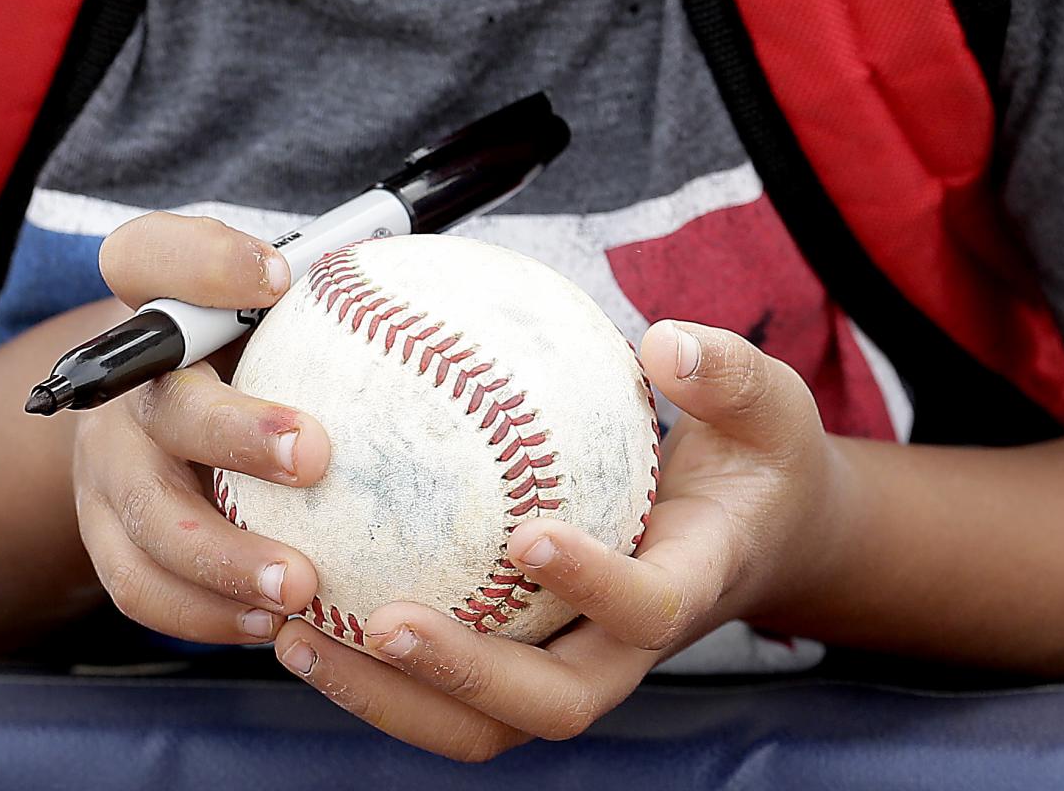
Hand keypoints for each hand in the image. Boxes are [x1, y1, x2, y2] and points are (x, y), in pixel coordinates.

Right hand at [72, 213, 330, 645]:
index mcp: (160, 305)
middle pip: (162, 399)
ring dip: (222, 556)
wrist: (162, 422)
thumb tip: (446, 312)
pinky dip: (203, 613)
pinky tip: (270, 625)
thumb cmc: (255, 355)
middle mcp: (125, 381)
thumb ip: (338, 300)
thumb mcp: (282, 313)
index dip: (206, 262)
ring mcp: (107, 462)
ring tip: (302, 586)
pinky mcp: (103, 534)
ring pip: (146, 514)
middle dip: (234, 431)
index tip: (280, 279)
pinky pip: (138, 585)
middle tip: (315, 457)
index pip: (152, 256)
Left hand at [270, 319, 843, 760]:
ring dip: (392, 696)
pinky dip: (376, 673)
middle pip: (550, 704)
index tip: (527, 535)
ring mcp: (576, 663)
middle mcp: (627, 647)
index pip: (646, 610)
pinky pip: (450, 689)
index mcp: (690, 583)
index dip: (590, 585)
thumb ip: (723, 373)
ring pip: (486, 721)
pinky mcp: (528, 658)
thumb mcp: (765, 403)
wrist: (760, 529)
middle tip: (380, 618)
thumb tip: (663, 342)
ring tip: (300, 635)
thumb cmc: (754, 456)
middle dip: (463, 676)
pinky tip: (297, 614)